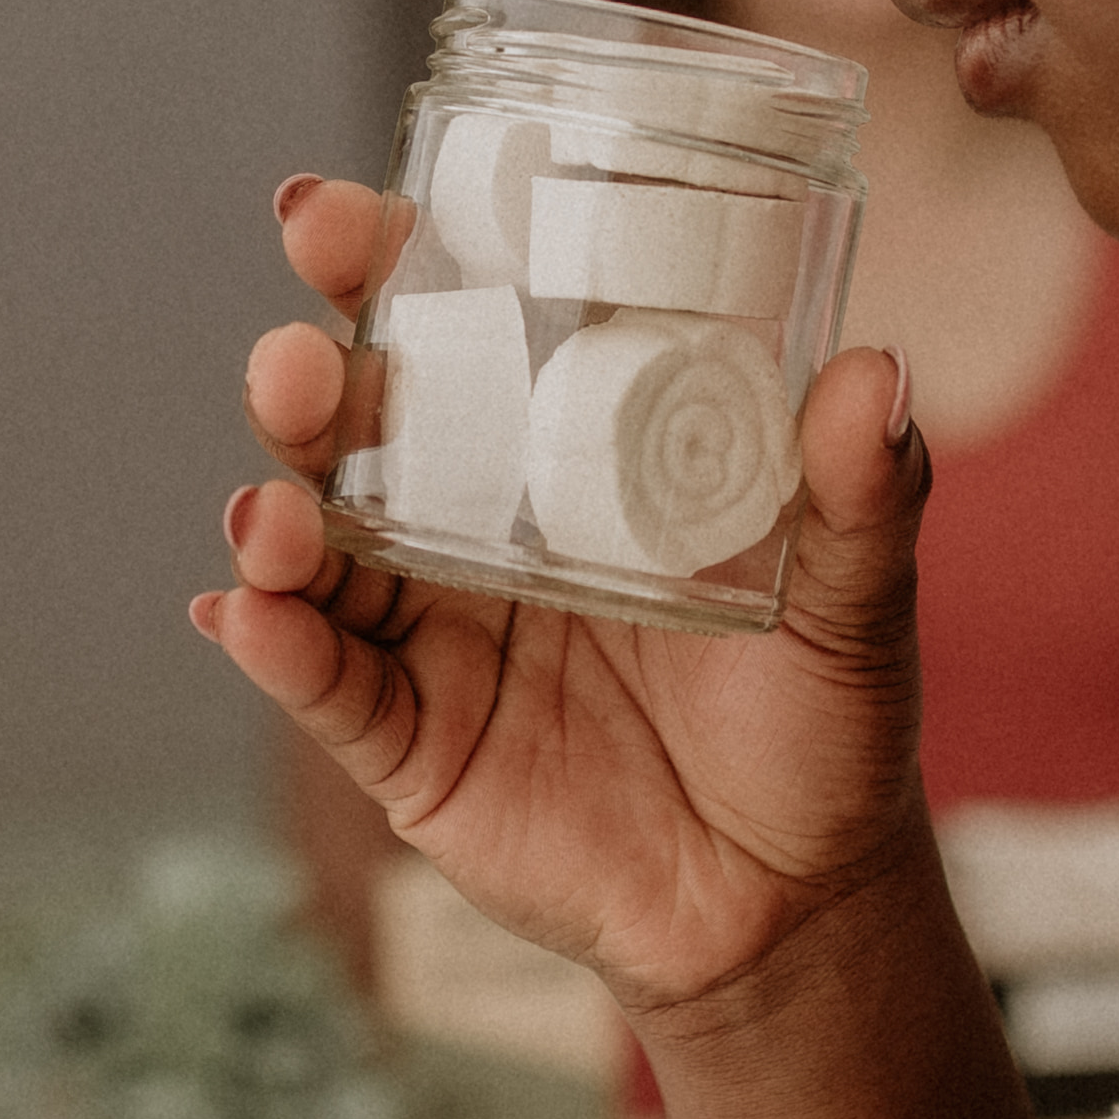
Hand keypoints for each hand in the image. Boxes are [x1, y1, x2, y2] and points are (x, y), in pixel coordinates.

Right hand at [198, 176, 933, 1026]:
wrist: (794, 902)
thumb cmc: (819, 721)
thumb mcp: (856, 600)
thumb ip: (861, 496)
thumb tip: (872, 376)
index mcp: (564, 457)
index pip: (459, 334)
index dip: (386, 268)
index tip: (343, 216)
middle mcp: (473, 528)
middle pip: (357, 428)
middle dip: (307, 380)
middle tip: (300, 356)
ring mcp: (430, 634)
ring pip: (316, 549)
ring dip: (273, 514)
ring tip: (270, 512)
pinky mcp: (408, 744)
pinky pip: (325, 685)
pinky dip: (276, 645)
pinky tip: (246, 612)